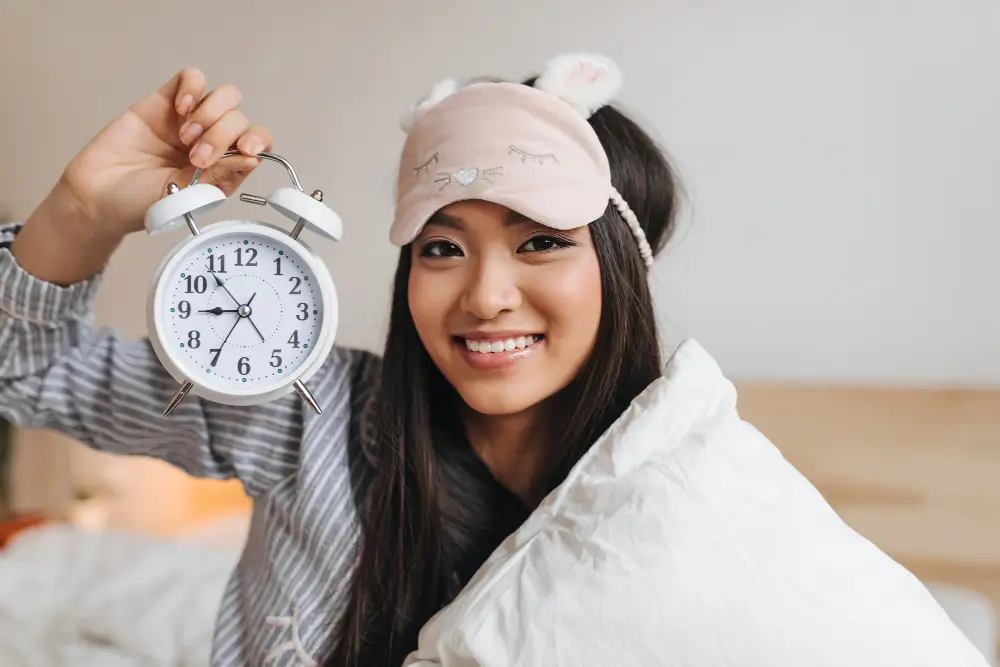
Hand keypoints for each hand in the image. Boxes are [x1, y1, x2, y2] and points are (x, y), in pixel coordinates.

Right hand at [52, 67, 273, 240]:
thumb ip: (218, 176)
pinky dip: (192, 87)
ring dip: (211, 113)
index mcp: (224, 168)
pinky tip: (179, 108)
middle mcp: (212, 143)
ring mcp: (190, 121)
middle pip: (240, 119)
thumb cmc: (140, 204)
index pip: (258, 144)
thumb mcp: (185, 198)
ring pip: (225, 97)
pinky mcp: (165, 102)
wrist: (97, 195)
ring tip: (184, 136)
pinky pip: (192, 78)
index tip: (245, 150)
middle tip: (195, 157)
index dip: (257, 141)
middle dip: (223, 135)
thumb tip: (253, 159)